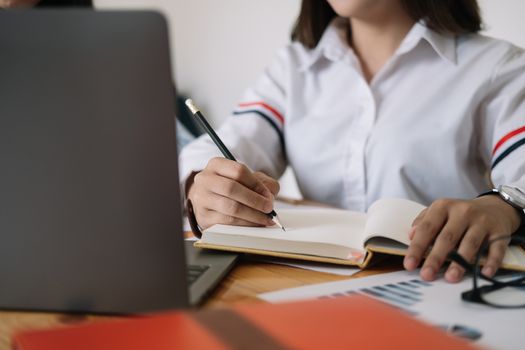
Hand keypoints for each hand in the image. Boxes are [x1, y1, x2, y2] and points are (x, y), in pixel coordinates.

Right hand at [187, 157, 279, 229]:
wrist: (210, 202)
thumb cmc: (232, 188)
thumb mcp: (248, 179)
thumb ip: (264, 183)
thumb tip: (270, 197)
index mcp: (216, 165)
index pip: (239, 171)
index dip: (257, 184)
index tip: (269, 195)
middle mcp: (205, 179)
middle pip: (232, 188)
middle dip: (255, 200)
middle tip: (269, 208)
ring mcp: (201, 199)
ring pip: (230, 207)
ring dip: (253, 215)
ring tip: (265, 218)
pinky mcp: (203, 217)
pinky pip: (227, 222)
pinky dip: (245, 224)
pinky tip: (255, 223)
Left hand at [403, 196, 520, 281]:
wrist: (494, 208)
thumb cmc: (459, 215)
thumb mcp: (439, 212)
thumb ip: (423, 223)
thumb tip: (411, 236)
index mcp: (443, 207)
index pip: (427, 228)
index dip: (417, 247)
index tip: (409, 264)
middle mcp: (462, 212)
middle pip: (447, 237)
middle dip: (436, 258)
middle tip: (427, 275)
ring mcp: (482, 221)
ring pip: (470, 243)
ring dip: (460, 262)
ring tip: (451, 278)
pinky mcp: (499, 232)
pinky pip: (495, 249)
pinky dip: (491, 262)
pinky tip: (484, 273)